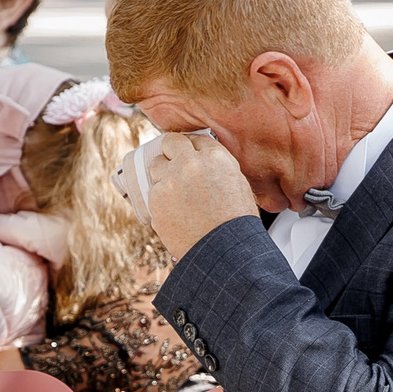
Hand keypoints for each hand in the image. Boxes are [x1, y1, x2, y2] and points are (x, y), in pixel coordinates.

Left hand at [143, 131, 258, 259]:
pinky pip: (153, 191)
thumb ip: (220, 168)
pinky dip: (160, 199)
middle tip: (174, 160)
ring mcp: (170, 180)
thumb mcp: (239, 187)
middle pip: (171, 142)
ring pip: (156, 164)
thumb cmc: (235, 224)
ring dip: (163, 173)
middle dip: (172, 149)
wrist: (221, 252)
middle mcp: (190, 163)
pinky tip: (174, 211)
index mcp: (216, 157)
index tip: (190, 153)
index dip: (193, 147)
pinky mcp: (155, 199)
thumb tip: (206, 163)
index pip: (198, 139)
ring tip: (174, 190)